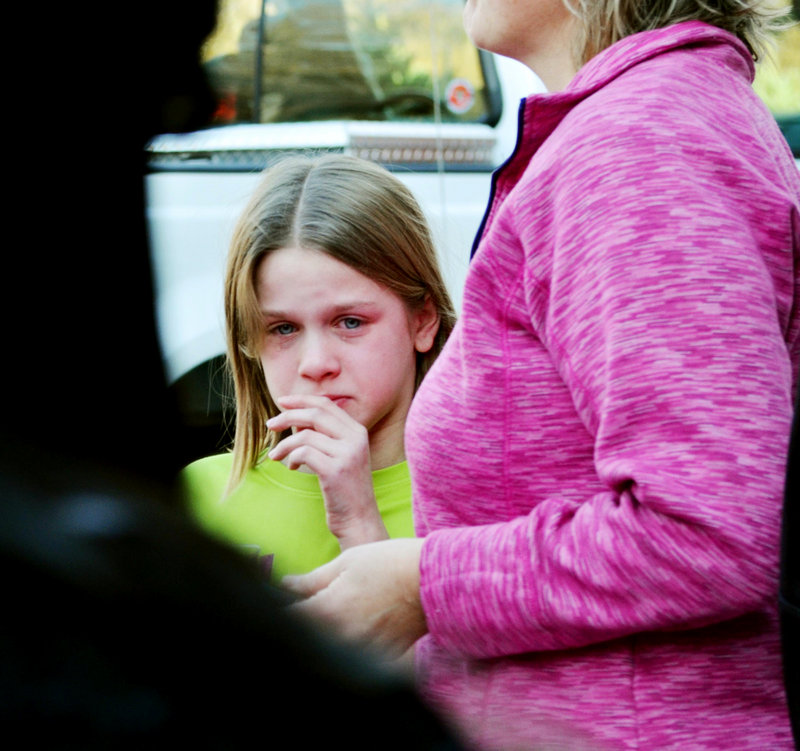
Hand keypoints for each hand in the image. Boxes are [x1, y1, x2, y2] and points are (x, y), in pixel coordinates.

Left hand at [266, 395, 387, 548]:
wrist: (359, 519)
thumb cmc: (345, 488)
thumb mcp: (342, 456)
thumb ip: (326, 436)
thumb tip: (296, 420)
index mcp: (358, 431)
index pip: (327, 405)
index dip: (302, 400)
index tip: (282, 402)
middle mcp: (355, 438)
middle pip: (315, 413)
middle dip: (288, 416)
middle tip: (270, 424)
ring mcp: (347, 454)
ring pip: (306, 435)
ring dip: (284, 444)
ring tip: (276, 455)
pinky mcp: (335, 470)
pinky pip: (304, 453)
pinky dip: (291, 458)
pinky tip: (291, 467)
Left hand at [281, 538, 425, 657]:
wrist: (433, 580)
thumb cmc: (389, 564)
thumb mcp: (347, 562)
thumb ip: (312, 580)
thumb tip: (286, 584)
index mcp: (326, 612)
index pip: (289, 621)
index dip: (285, 611)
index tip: (291, 603)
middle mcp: (340, 638)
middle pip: (309, 640)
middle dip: (306, 626)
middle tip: (316, 608)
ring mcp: (362, 652)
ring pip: (331, 652)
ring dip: (328, 639)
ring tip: (343, 616)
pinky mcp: (381, 659)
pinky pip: (356, 659)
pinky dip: (352, 648)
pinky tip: (360, 629)